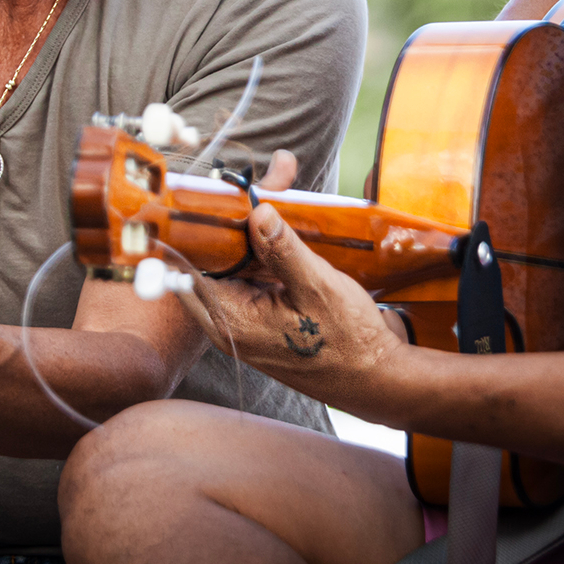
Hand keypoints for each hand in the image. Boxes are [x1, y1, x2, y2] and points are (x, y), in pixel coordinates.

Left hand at [176, 180, 405, 410]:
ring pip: (229, 264)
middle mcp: (225, 321)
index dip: (194, 229)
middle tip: (255, 185)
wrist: (376, 379)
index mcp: (229, 319)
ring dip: (247, 232)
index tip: (205, 195)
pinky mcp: (257, 315)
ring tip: (273, 189)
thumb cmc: (350, 342)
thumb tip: (256, 211)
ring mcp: (240, 319)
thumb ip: (283, 249)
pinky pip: (248, 274)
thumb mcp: (318, 288)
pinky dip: (261, 249)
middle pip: (207, 260)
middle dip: (227, 221)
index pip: (187, 267)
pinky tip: (279, 223)